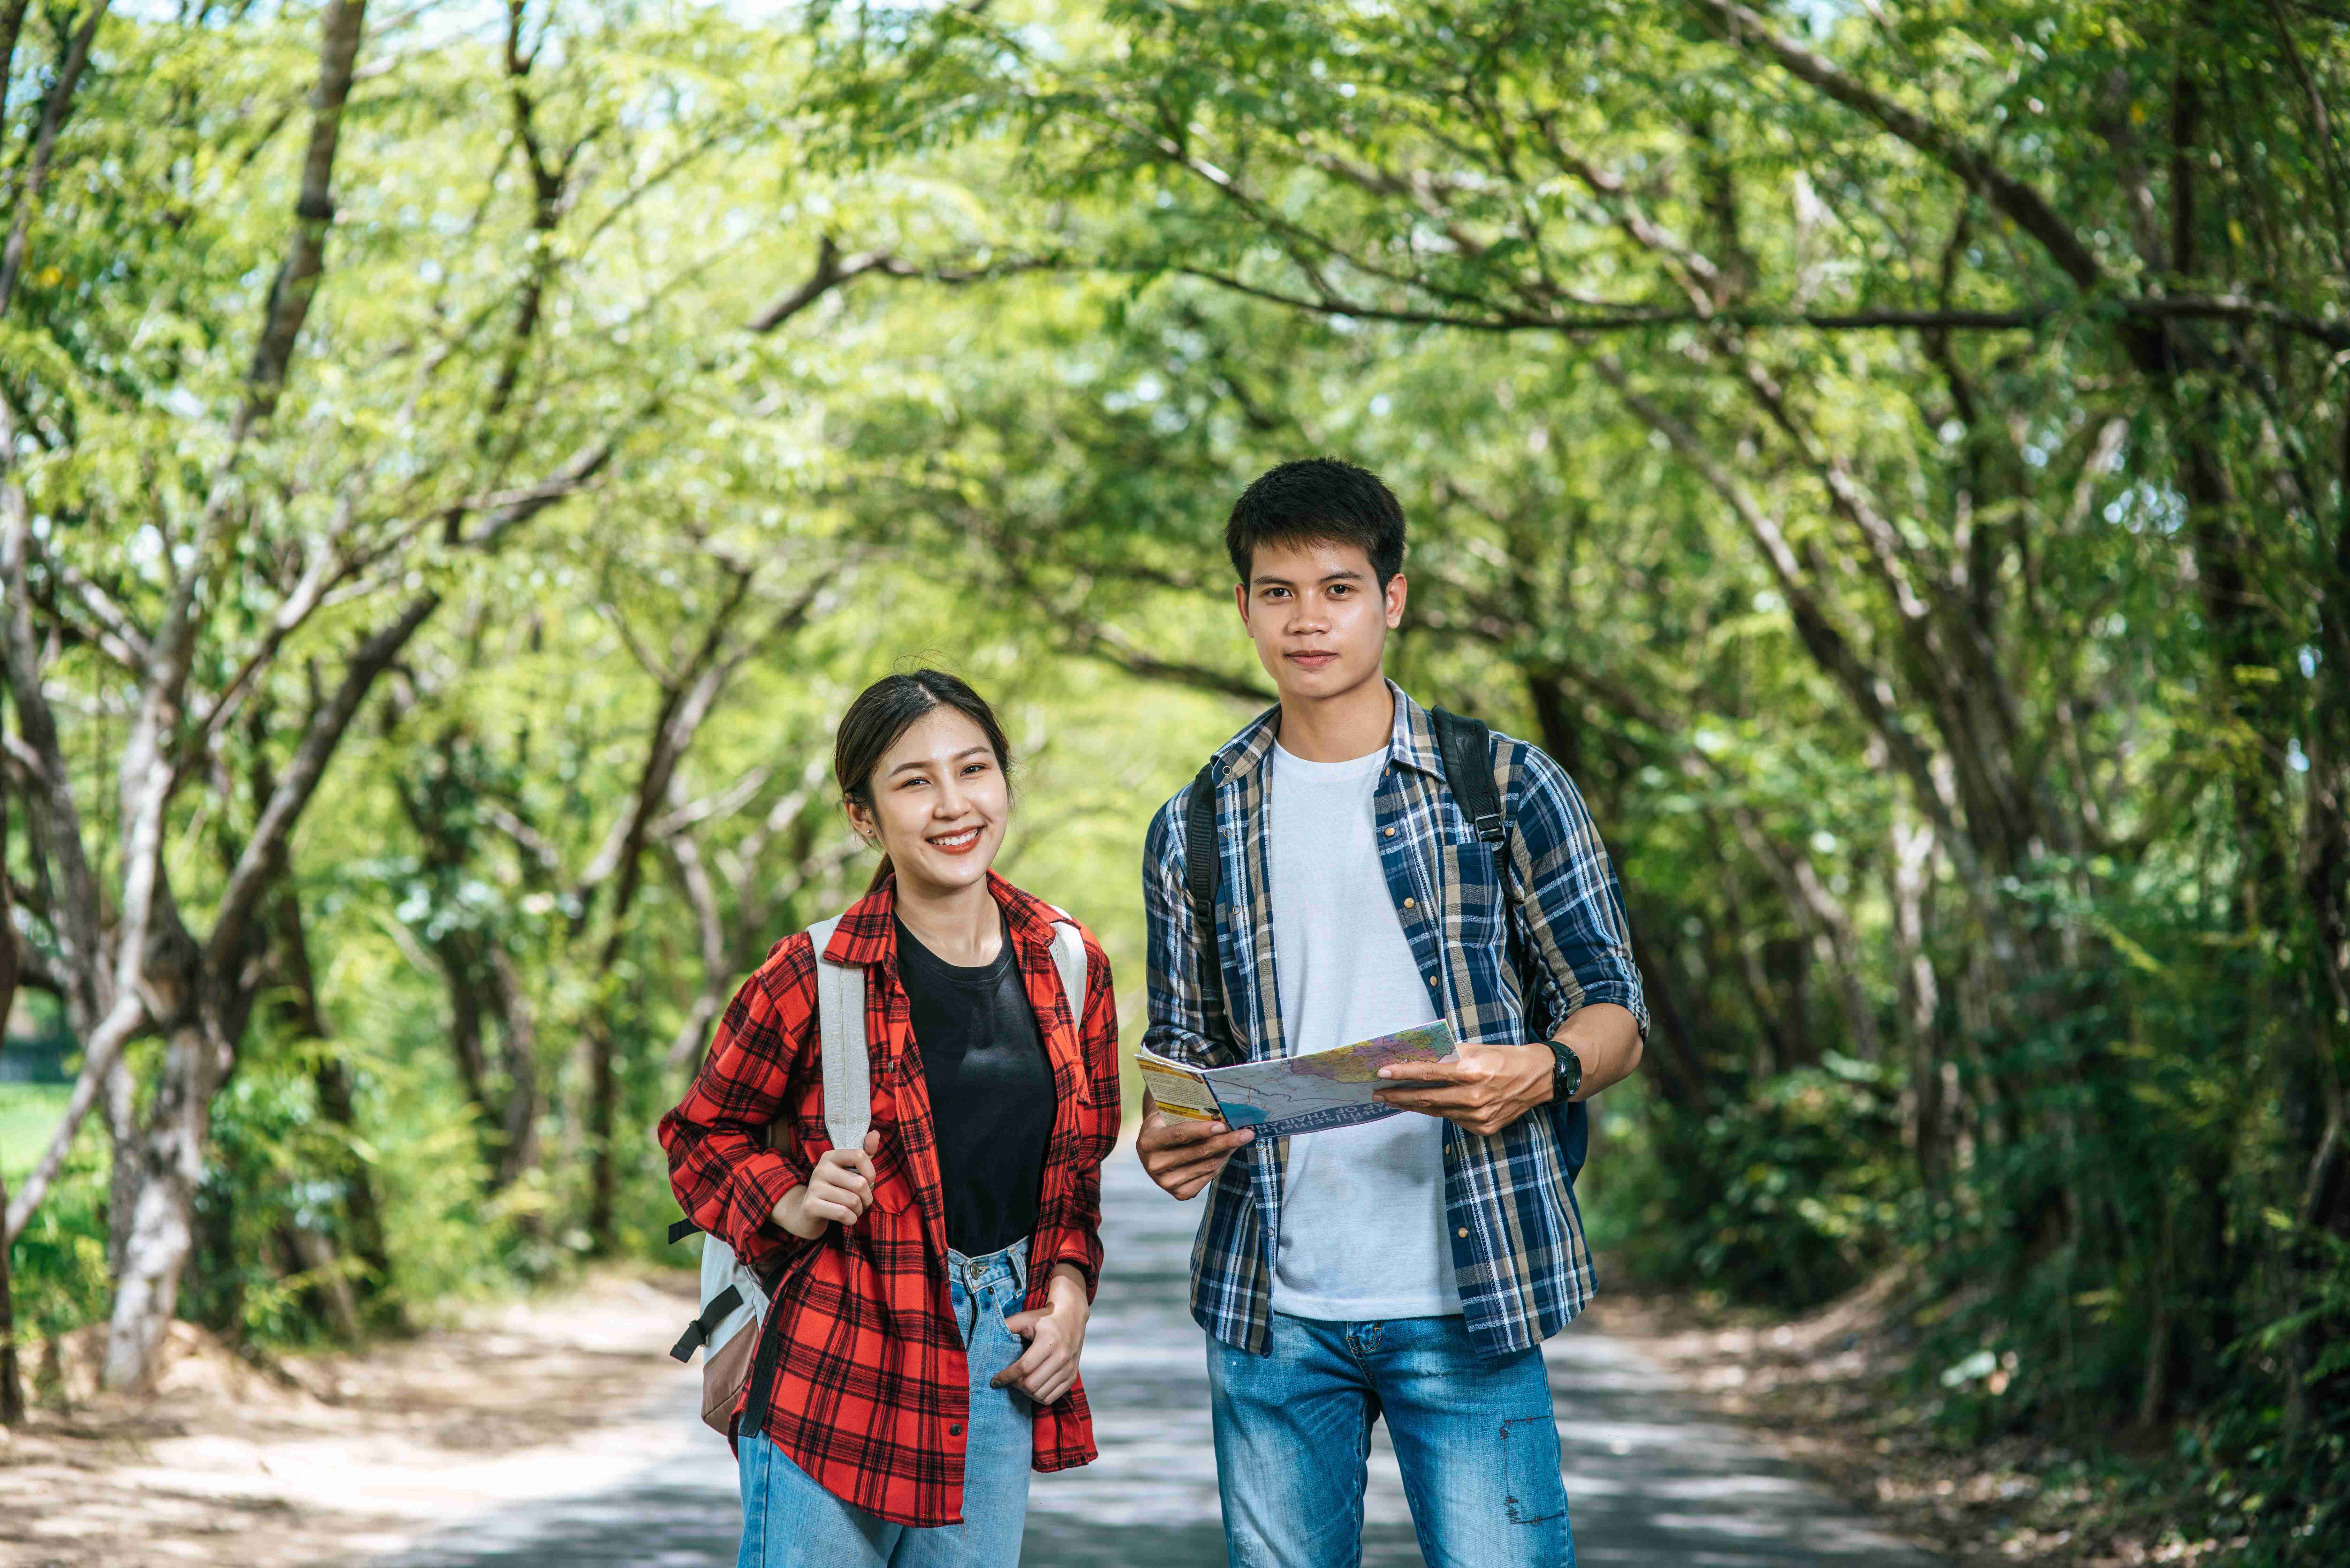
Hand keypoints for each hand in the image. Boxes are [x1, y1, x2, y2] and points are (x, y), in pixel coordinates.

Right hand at [772, 1130, 881, 1238]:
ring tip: (854, 1210)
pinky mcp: (811, 1206)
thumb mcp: (849, 1170)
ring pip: (853, 1201)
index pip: (860, 1155)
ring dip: (859, 1210)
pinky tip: (847, 1218)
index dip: (871, 1172)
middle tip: (863, 1201)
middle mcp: (821, 1169)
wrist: (808, 1212)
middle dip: (868, 1198)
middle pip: (860, 1184)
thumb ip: (864, 1153)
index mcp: (831, 1156)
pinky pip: (843, 1213)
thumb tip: (875, 1133)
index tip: (868, 1182)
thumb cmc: (835, 1189)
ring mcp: (814, 1187)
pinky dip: (851, 1219)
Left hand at [995, 1265, 1088, 1405]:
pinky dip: (1038, 1396)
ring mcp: (1069, 1368)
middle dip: (1015, 1385)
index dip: (1006, 1376)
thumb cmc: (1045, 1318)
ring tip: (1020, 1382)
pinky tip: (1032, 1386)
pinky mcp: (1073, 1377)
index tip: (995, 1379)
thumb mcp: (1025, 1317)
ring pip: (1041, 1394)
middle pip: (1032, 1384)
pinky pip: (1052, 1397)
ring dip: (1026, 1392)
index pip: (1024, 1367)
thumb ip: (1007, 1326)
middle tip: (1009, 1378)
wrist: (1071, 1316)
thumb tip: (987, 1337)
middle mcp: (1062, 1356)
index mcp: (1049, 1340)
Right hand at [1136, 1093, 1254, 1199]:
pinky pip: (1208, 1176)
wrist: (1153, 1149)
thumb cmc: (1165, 1124)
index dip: (1202, 1130)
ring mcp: (1166, 1182)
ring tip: (1240, 1139)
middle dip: (1226, 1141)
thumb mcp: (1168, 1114)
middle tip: (1246, 1133)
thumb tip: (1223, 1114)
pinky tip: (1227, 1152)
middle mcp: (1154, 1165)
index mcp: (1147, 1142)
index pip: (1179, 1134)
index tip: (1223, 1125)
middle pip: (1198, 1152)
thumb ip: (1188, 1114)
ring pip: (1207, 1165)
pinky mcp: (1179, 1193)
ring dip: (1227, 1151)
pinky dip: (1220, 1163)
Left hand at [1373, 1042, 1553, 1135]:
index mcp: (1472, 1072)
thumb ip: (1447, 1054)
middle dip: (1398, 1095)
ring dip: (1413, 1105)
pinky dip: (1439, 1111)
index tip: (1382, 1073)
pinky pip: (1453, 1119)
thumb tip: (1417, 1056)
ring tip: (1394, 1099)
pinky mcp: (1483, 1128)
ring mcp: (1478, 1116)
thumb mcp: (1475, 1048)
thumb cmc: (1504, 1058)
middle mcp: (1474, 1097)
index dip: (1402, 1073)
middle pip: (1426, 1098)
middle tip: (1379, 1093)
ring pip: (1437, 1111)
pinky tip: (1428, 1105)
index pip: (1428, 1073)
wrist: (1538, 1078)